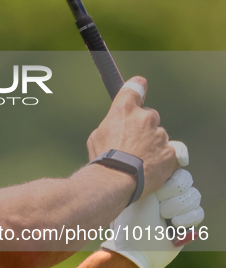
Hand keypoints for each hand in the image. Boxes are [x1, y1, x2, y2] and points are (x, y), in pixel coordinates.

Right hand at [87, 77, 177, 198]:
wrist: (116, 180)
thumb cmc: (103, 159)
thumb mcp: (97, 136)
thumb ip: (112, 126)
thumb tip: (117, 128)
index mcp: (124, 110)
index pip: (136, 86)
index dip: (138, 87)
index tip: (140, 87)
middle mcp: (145, 117)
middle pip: (150, 116)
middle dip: (144, 127)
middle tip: (133, 144)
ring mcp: (160, 135)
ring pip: (159, 136)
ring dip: (153, 145)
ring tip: (140, 162)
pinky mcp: (170, 152)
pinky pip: (170, 153)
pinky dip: (163, 160)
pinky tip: (151, 169)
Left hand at [101, 166, 203, 267]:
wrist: (138, 249)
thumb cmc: (134, 221)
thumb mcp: (141, 193)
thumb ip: (157, 176)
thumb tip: (177, 162)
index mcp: (152, 183)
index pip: (173, 167)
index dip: (173, 174)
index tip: (168, 180)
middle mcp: (165, 193)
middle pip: (186, 180)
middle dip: (173, 194)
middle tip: (159, 207)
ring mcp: (177, 207)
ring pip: (195, 195)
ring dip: (179, 207)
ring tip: (165, 218)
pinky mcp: (187, 222)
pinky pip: (199, 212)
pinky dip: (188, 218)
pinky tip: (175, 226)